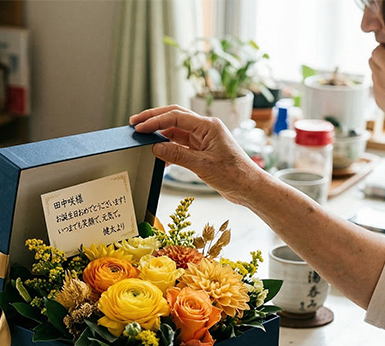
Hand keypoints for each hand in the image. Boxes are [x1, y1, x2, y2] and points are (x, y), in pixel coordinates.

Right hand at [130, 105, 263, 205]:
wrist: (249, 188)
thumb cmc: (234, 175)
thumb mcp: (202, 166)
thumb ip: (177, 155)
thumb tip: (156, 147)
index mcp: (208, 126)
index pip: (176, 117)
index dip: (155, 121)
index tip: (139, 127)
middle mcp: (206, 129)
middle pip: (174, 118)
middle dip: (154, 119)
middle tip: (135, 122)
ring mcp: (204, 139)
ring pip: (176, 132)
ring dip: (160, 134)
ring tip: (143, 139)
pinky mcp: (202, 151)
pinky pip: (181, 145)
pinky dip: (168, 148)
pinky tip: (159, 156)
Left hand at [369, 44, 384, 124]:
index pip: (376, 50)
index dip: (383, 47)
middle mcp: (380, 79)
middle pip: (371, 59)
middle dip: (381, 56)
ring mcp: (377, 90)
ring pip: (373, 72)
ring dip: (381, 69)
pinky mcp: (377, 99)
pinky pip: (376, 84)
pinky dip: (382, 81)